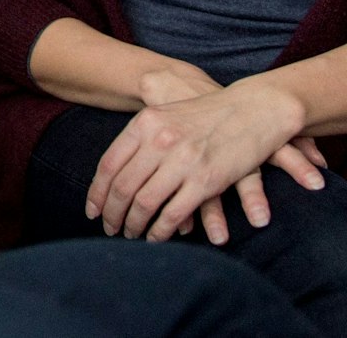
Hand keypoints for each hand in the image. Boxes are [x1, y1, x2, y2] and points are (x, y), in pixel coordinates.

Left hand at [87, 79, 316, 244]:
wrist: (254, 109)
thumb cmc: (207, 115)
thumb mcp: (166, 116)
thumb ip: (140, 139)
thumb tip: (114, 172)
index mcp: (145, 124)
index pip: (108, 165)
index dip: (97, 194)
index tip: (92, 212)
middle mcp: (160, 141)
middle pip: (122, 187)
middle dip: (112, 214)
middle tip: (109, 229)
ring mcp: (183, 161)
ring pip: (144, 203)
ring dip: (133, 225)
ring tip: (130, 235)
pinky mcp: (207, 180)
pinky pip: (174, 213)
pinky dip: (161, 230)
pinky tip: (156, 237)